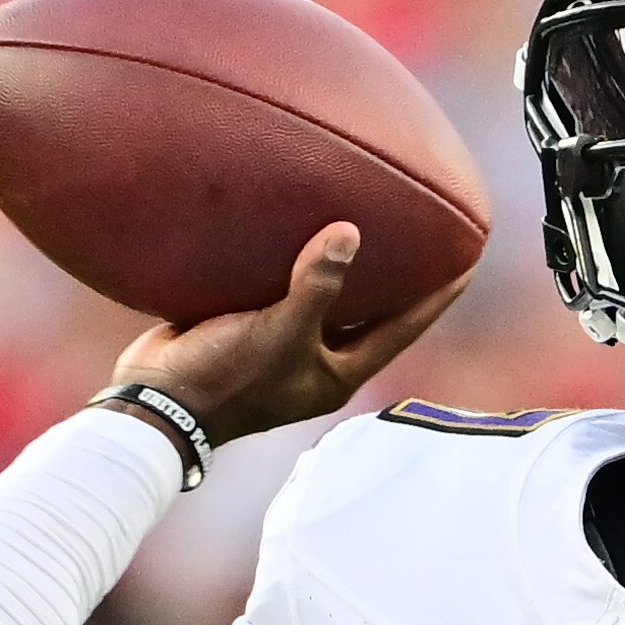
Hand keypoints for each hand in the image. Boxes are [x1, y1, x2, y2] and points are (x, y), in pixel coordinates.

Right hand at [116, 225, 465, 444]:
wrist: (157, 400)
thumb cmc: (226, 377)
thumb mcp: (280, 332)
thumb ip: (317, 286)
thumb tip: (350, 234)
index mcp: (338, 372)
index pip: (402, 330)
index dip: (435, 299)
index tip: (467, 265)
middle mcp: (316, 361)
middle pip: (370, 313)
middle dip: (397, 280)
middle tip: (426, 238)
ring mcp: (281, 345)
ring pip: (324, 300)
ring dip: (342, 268)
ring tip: (365, 224)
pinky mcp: (246, 327)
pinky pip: (281, 289)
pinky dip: (293, 264)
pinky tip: (296, 229)